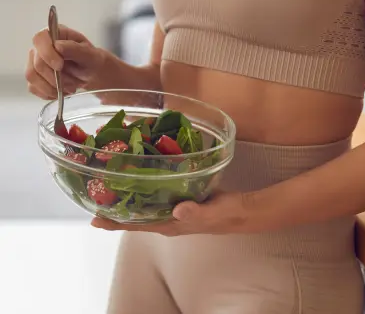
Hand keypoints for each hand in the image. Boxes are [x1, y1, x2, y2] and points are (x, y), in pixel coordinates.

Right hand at [26, 25, 105, 99]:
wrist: (92, 74)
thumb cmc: (91, 61)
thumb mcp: (90, 55)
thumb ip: (75, 49)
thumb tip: (58, 45)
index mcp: (56, 34)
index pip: (40, 39)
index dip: (47, 53)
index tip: (60, 66)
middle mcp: (42, 46)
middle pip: (36, 63)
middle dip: (56, 77)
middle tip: (73, 82)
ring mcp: (35, 61)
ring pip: (33, 77)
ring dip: (53, 87)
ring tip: (70, 88)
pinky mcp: (35, 77)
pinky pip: (34, 88)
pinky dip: (50, 93)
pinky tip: (63, 91)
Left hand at [91, 192, 266, 235]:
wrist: (241, 211)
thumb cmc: (226, 214)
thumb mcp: (213, 213)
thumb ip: (196, 211)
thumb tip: (178, 208)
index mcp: (170, 224)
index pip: (136, 225)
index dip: (115, 222)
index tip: (93, 218)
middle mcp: (166, 217)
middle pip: (134, 215)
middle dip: (114, 207)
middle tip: (93, 193)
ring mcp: (172, 207)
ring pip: (143, 202)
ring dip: (126, 194)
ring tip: (109, 181)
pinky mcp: (179, 195)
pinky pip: (156, 191)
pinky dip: (144, 183)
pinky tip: (139, 170)